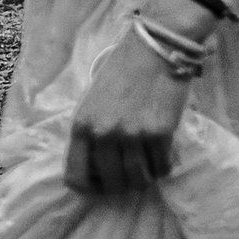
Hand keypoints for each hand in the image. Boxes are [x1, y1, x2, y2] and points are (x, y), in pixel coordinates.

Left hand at [63, 29, 186, 195]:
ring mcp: (132, 136)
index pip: (75, 175)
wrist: (154, 51)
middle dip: (120, 186)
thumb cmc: (121, 73)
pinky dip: (162, 167)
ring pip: (138, 180)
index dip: (88, 187)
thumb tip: (97, 165)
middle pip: (111, 183)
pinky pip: (162, 167)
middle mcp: (104, 134)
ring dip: (144, 179)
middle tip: (128, 179)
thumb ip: (92, 132)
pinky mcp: (160, 134)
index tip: (99, 185)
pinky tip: (162, 156)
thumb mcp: (92, 102)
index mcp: (81, 126)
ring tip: (146, 169)